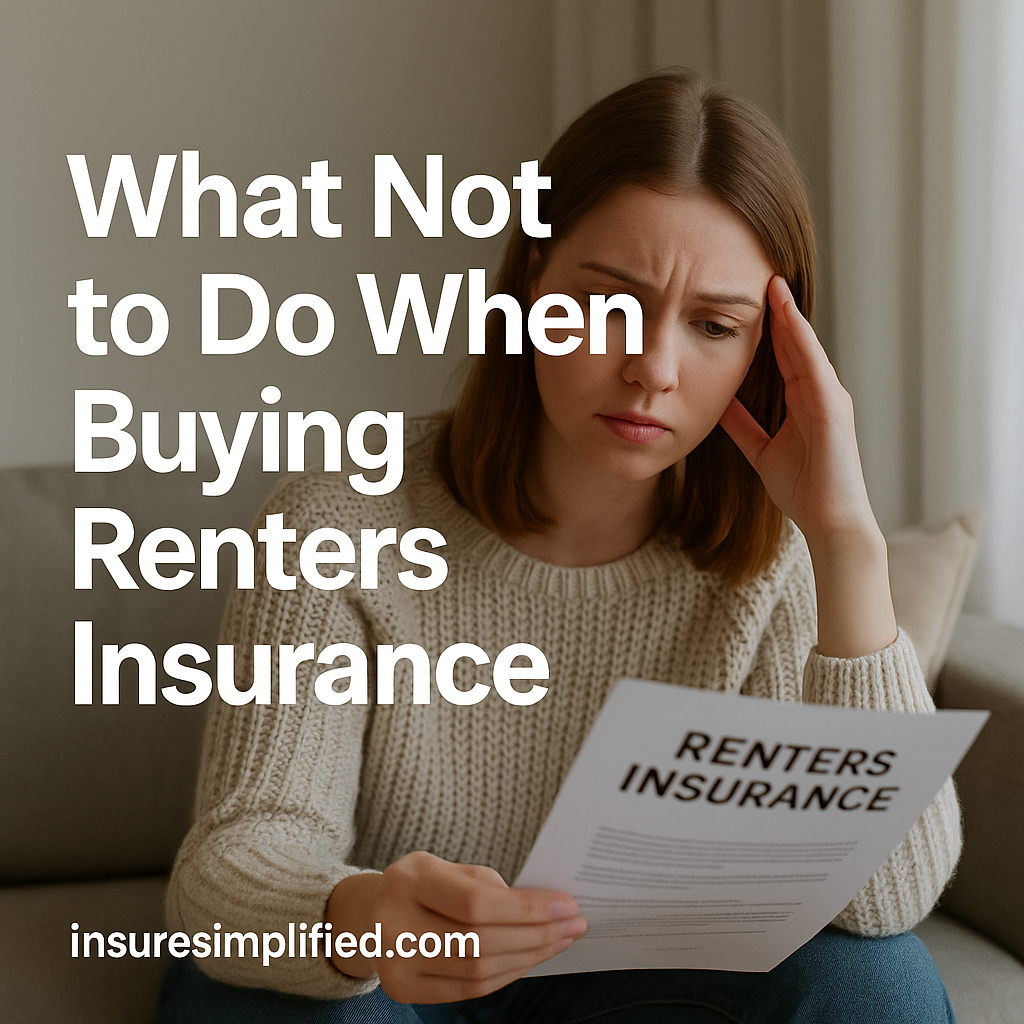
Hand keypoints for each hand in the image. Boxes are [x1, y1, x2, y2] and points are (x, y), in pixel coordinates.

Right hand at [325, 851, 585, 1003]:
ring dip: (527, 958)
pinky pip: (467, 990)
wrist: (369, 914)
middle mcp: (394, 923)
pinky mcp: (402, 989)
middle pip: (479, 943)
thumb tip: (546, 909)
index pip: (476, 903)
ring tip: (559, 941)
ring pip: (477, 972)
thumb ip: (488, 886)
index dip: (527, 908)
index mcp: (408, 879)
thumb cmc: (421, 885)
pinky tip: (529, 958)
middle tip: (572, 925)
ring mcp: (394, 962)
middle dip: (536, 935)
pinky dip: (506, 975)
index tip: (567, 905)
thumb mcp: (448, 867)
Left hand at [718, 275, 874, 546]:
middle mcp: (821, 393)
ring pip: (806, 348)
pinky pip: (814, 367)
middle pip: (796, 344)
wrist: (830, 521)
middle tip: (762, 276)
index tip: (750, 300)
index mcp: (805, 401)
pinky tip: (788, 318)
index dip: (769, 327)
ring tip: (773, 285)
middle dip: (779, 311)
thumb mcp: (761, 451)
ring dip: (790, 316)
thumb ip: (743, 426)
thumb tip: (718, 403)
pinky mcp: (833, 409)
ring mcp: (830, 398)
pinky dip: (802, 341)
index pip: (784, 355)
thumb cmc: (803, 489)